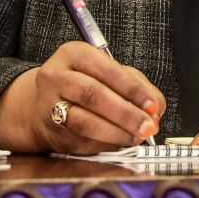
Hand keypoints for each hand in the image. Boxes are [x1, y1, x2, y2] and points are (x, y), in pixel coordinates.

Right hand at [0, 42, 165, 154]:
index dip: (132, 89)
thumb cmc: (85, 84)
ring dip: (117, 133)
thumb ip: (138, 87)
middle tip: (147, 126)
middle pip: (92, 94)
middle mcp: (57, 76)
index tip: (151, 105)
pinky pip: (82, 140)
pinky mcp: (52, 131)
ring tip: (137, 137)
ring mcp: (50, 105)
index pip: (106, 69)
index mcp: (73, 54)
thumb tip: (154, 111)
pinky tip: (120, 142)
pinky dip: (106, 143)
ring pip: (84, 121)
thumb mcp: (110, 73)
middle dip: (126, 113)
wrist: (44, 105)